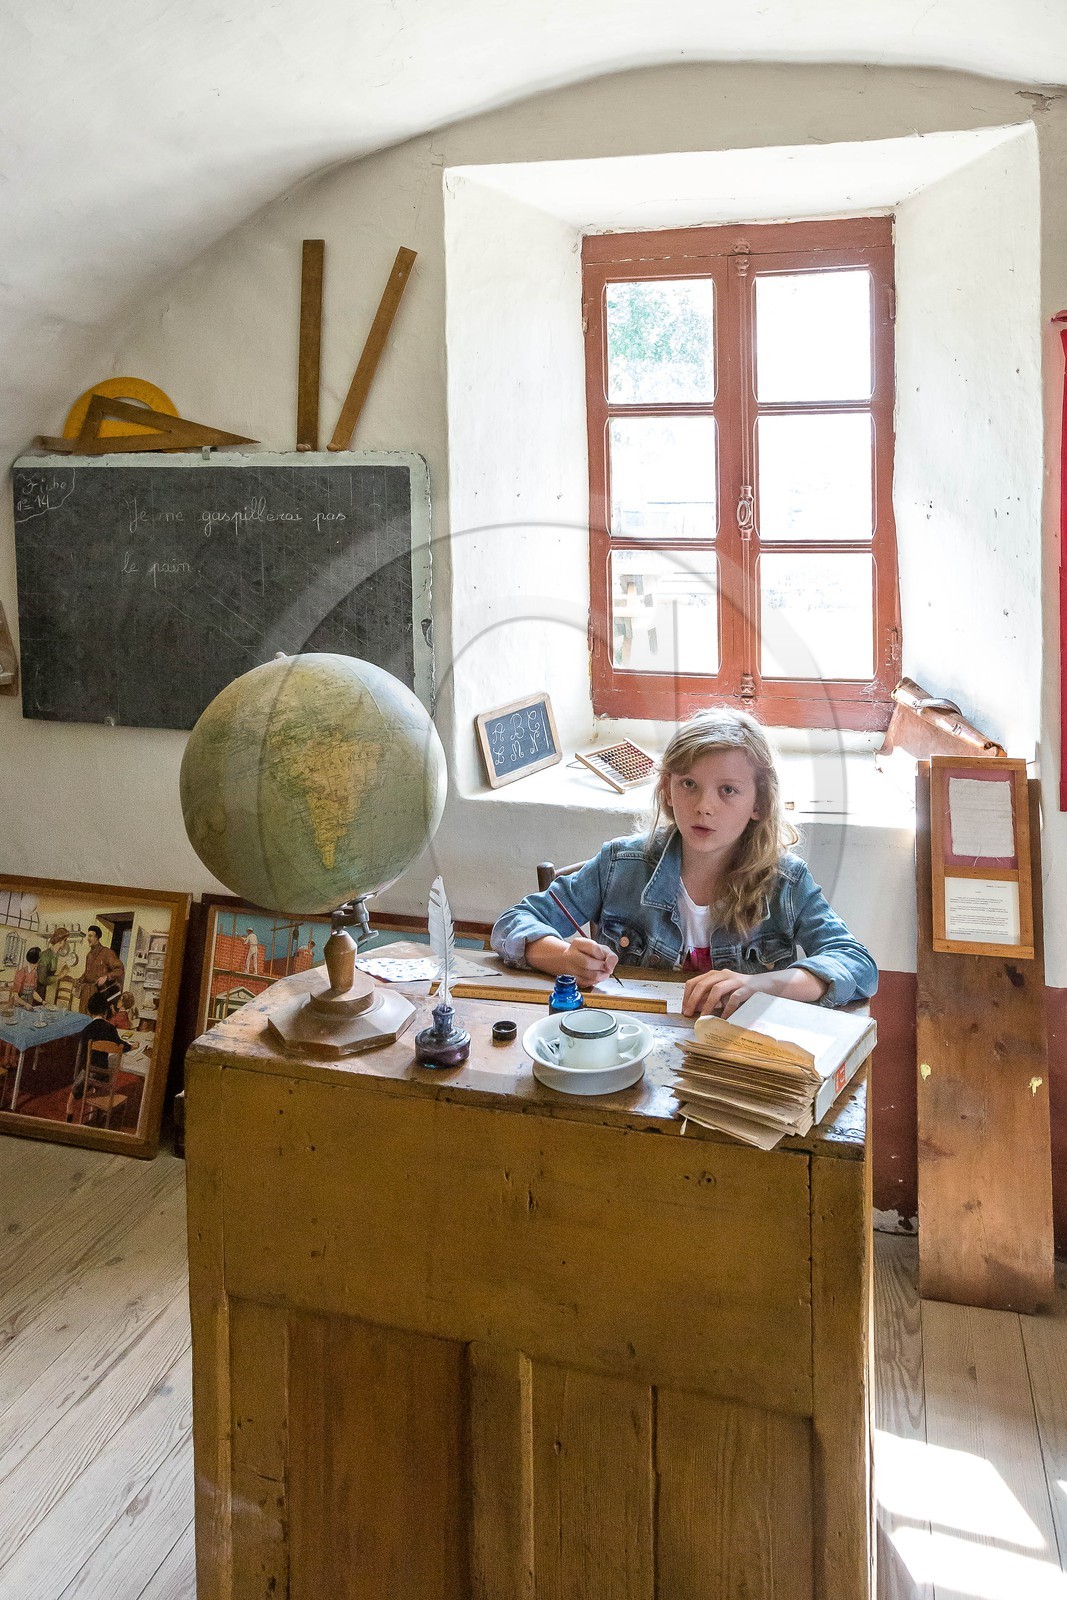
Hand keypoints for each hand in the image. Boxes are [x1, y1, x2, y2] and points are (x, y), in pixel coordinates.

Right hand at [525, 934, 617, 986]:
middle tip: (606, 968)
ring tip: (601, 972)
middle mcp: (571, 955)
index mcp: (578, 943)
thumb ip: (606, 953)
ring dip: (600, 976)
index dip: (605, 955)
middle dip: (603, 968)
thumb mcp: (592, 946)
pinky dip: (594, 982)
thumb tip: (612, 962)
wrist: (558, 958)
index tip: (608, 958)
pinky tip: (594, 977)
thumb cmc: (580, 952)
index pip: (595, 948)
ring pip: (589, 975)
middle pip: (591, 964)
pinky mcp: (569, 978)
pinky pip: (586, 983)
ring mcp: (569, 967)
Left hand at [681, 965, 828, 1018]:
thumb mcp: (724, 992)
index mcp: (716, 974)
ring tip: (704, 1017)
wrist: (766, 985)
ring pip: (716, 990)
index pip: (695, 981)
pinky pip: (734, 998)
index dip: (687, 995)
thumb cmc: (741, 990)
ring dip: (707, 1005)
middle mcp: (723, 974)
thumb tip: (694, 1007)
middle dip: (693, 1000)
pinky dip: (727, 1009)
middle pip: (703, 984)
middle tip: (689, 1014)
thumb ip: (710, 997)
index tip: (684, 1009)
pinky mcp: (746, 988)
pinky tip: (724, 1018)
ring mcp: (735, 980)